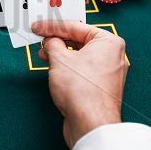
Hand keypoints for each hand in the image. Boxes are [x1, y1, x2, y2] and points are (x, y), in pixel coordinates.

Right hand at [31, 20, 127, 147]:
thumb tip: (50, 41)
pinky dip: (67, 67)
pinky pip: (81, 70)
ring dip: (59, 54)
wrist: (90, 123)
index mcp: (108, 42)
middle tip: (40, 37)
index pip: (75, 27)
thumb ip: (53, 44)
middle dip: (57, 40)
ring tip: (43, 53)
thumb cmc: (82, 91)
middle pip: (79, 41)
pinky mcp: (100, 87)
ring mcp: (107, 72)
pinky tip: (54, 68)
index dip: (53, 26)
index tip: (39, 26)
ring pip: (79, 56)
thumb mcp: (59, 59)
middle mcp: (112, 56)